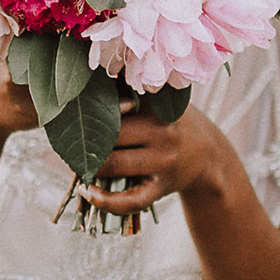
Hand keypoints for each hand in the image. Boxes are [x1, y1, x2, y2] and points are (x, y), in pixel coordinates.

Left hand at [78, 103, 233, 214]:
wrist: (208, 156)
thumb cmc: (171, 122)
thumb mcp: (161, 100)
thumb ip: (130, 89)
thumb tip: (87, 78)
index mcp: (159, 106)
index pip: (119, 99)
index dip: (93, 103)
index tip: (72, 105)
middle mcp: (162, 133)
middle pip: (110, 134)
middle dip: (86, 138)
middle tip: (71, 138)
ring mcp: (163, 162)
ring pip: (114, 164)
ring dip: (88, 165)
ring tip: (76, 161)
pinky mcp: (161, 188)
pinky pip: (129, 200)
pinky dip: (104, 200)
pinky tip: (87, 193)